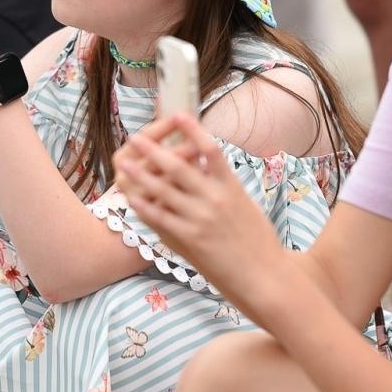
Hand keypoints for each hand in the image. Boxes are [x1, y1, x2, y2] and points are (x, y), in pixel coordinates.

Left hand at [114, 114, 288, 307]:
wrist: (265, 277)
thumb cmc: (259, 242)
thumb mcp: (246, 205)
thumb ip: (224, 186)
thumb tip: (206, 167)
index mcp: (231, 187)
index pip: (210, 149)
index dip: (193, 130)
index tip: (179, 115)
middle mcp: (215, 198)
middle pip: (179, 165)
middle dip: (155, 149)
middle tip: (136, 136)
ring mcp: (201, 219)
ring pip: (164, 190)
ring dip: (142, 174)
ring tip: (126, 163)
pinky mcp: (191, 239)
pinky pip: (161, 218)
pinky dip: (145, 206)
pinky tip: (132, 197)